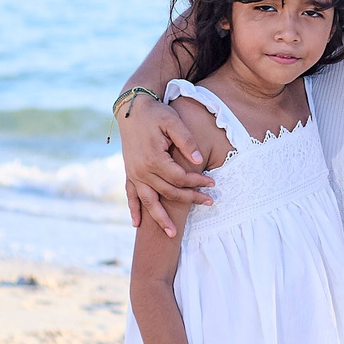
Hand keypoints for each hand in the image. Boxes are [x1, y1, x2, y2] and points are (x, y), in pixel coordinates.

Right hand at [122, 96, 212, 234]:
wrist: (132, 109)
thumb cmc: (156, 114)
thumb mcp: (173, 122)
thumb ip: (186, 141)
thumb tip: (198, 160)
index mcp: (153, 159)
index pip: (180, 178)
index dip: (197, 182)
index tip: (213, 183)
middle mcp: (141, 170)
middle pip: (168, 192)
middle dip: (189, 199)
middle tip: (210, 203)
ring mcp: (134, 173)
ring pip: (148, 201)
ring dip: (159, 218)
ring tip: (171, 234)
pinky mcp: (129, 173)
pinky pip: (131, 195)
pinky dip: (134, 210)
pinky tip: (138, 224)